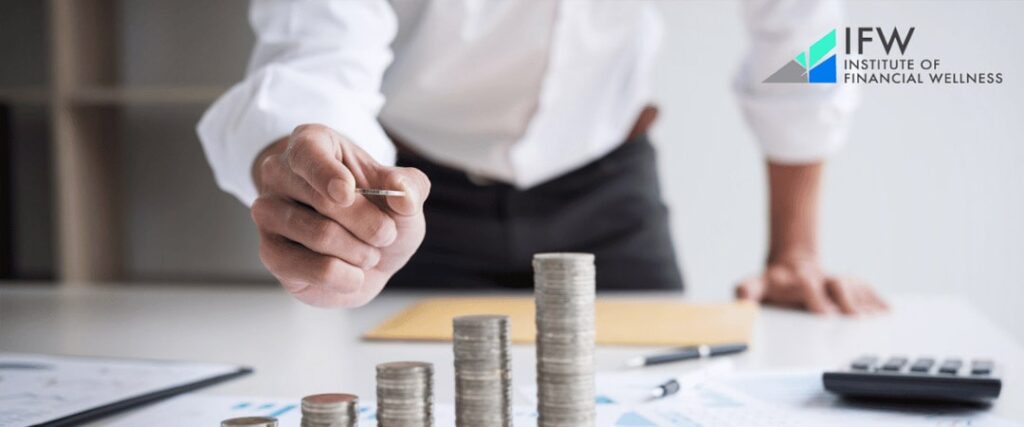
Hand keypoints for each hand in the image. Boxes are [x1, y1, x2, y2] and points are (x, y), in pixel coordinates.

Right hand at [250, 124, 429, 307]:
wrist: (369, 253)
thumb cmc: (379, 212)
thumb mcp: (404, 193)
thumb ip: (410, 187)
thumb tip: (403, 194)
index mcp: (310, 144)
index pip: (308, 153)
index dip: (329, 174)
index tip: (348, 192)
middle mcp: (279, 173)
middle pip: (324, 201)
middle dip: (371, 224)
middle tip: (387, 233)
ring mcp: (268, 213)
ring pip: (320, 235)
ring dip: (361, 251)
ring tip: (369, 252)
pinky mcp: (270, 253)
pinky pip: (311, 269)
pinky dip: (346, 276)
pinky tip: (353, 273)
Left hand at [735, 255, 887, 314]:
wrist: (790, 266)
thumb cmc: (772, 284)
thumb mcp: (753, 286)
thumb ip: (746, 291)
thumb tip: (741, 298)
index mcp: (795, 281)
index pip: (806, 284)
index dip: (815, 297)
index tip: (824, 313)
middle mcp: (818, 279)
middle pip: (836, 283)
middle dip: (846, 298)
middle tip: (855, 317)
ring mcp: (834, 281)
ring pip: (853, 285)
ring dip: (865, 300)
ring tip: (875, 317)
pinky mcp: (847, 285)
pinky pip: (865, 288)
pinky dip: (876, 299)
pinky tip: (886, 311)